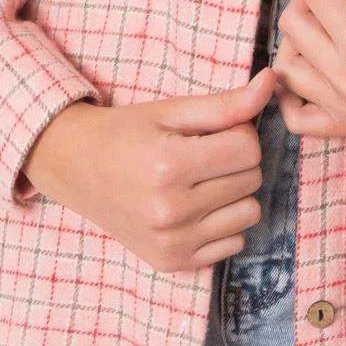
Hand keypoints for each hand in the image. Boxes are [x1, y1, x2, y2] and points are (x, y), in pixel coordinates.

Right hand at [20, 65, 277, 272]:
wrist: (73, 168)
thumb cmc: (125, 133)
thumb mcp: (171, 110)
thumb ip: (227, 103)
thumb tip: (272, 81)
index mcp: (169, 165)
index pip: (249, 147)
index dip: (239, 132)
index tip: (214, 131)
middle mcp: (170, 210)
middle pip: (252, 178)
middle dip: (235, 160)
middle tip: (202, 153)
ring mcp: (172, 242)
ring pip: (250, 213)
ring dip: (234, 193)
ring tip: (200, 180)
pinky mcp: (172, 263)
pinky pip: (234, 243)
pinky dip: (222, 223)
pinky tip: (194, 208)